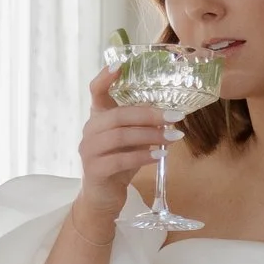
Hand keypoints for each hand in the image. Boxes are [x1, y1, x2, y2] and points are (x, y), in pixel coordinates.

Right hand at [76, 62, 180, 216]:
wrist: (103, 198)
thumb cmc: (119, 164)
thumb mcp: (132, 141)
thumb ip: (143, 126)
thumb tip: (170, 114)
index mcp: (98, 117)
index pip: (96, 91)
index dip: (105, 77)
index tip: (120, 65)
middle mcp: (89, 130)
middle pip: (118, 115)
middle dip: (149, 114)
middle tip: (175, 116)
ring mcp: (89, 150)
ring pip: (120, 136)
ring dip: (150, 136)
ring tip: (173, 137)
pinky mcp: (94, 170)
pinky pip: (120, 159)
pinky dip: (143, 157)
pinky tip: (160, 156)